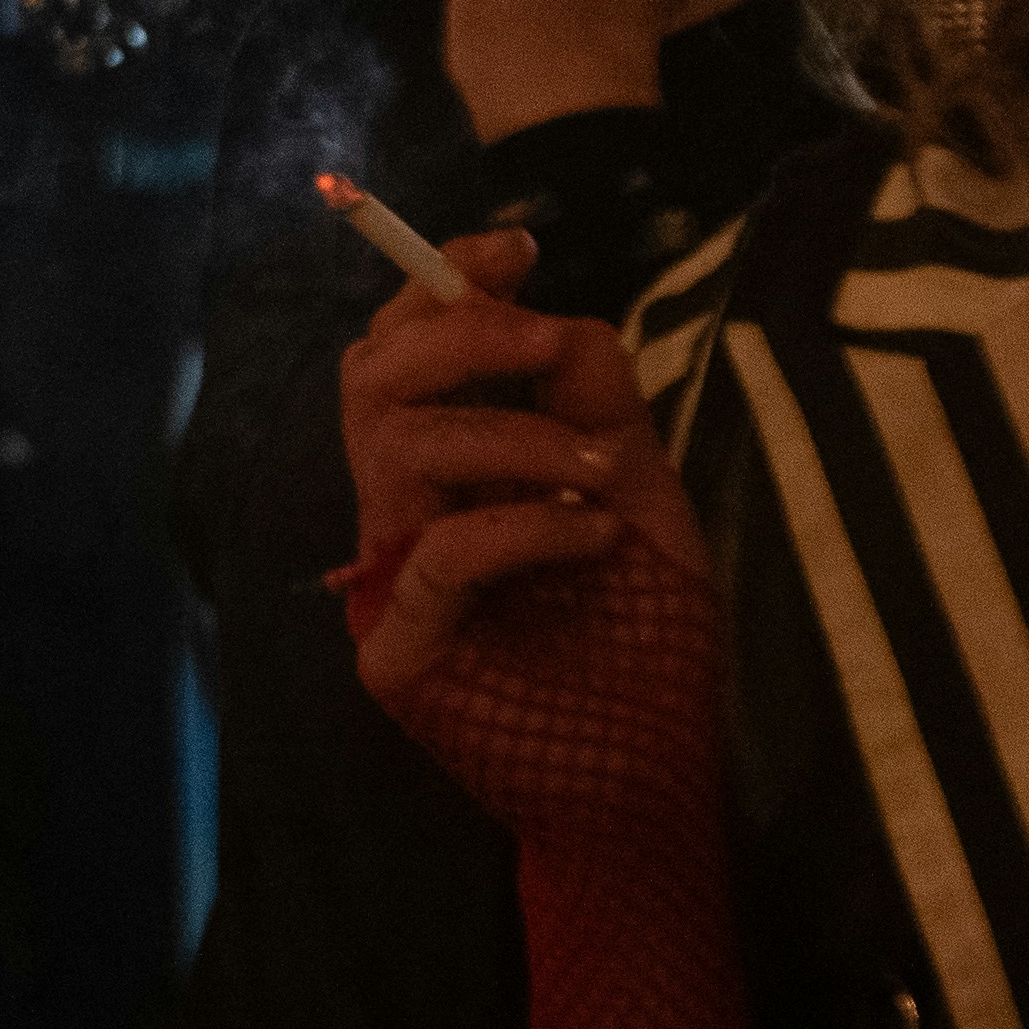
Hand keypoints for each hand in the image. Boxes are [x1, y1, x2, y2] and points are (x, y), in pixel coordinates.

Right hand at [340, 230, 719, 836]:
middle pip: (368, 379)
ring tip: (599, 472)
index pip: (403, 354)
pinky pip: (440, 552)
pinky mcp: (402, 656)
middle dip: (460, 334)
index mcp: (449, 477)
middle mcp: (406, 522)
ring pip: (396, 448)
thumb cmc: (650, 644)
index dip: (445, 286)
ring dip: (513, 434)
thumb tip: (557, 312)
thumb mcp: (640, 490)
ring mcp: (394, 588)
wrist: (660, 779)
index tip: (520, 249)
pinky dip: (527, 524)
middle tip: (545, 344)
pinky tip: (594, 538)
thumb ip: (597, 399)